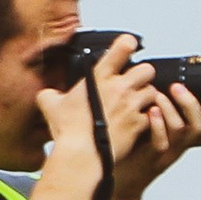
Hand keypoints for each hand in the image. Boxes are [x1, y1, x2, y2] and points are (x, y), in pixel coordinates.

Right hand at [34, 34, 185, 199]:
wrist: (81, 154)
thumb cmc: (68, 130)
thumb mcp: (49, 106)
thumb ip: (50, 94)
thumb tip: (47, 94)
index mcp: (99, 78)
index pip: (123, 48)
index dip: (127, 45)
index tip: (127, 47)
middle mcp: (120, 88)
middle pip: (147, 69)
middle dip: (142, 75)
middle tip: (134, 83)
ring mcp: (132, 105)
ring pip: (153, 92)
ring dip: (147, 97)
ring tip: (137, 105)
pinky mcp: (140, 123)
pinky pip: (152, 116)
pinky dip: (147, 119)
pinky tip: (137, 123)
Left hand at [108, 75, 200, 199]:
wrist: (118, 184)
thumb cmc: (132, 153)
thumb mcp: (150, 133)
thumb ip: (159, 114)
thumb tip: (159, 87)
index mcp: (182, 143)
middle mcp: (178, 149)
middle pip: (200, 128)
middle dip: (191, 104)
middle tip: (177, 87)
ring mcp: (165, 155)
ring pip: (181, 131)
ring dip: (171, 109)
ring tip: (159, 95)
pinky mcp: (149, 158)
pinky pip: (161, 142)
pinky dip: (158, 124)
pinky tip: (151, 110)